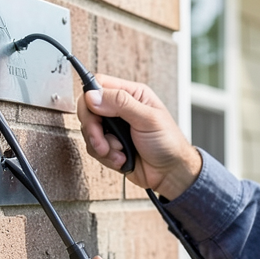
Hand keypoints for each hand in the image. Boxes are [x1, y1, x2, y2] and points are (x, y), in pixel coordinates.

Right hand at [77, 75, 201, 199]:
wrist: (171, 173)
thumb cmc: (169, 143)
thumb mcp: (148, 119)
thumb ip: (121, 104)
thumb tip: (93, 95)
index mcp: (132, 95)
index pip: (99, 85)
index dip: (90, 98)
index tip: (94, 113)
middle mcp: (120, 109)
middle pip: (88, 109)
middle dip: (93, 128)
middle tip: (103, 141)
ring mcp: (114, 128)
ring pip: (89, 131)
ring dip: (102, 146)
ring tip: (120, 152)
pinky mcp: (110, 145)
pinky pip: (94, 148)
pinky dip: (106, 157)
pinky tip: (122, 159)